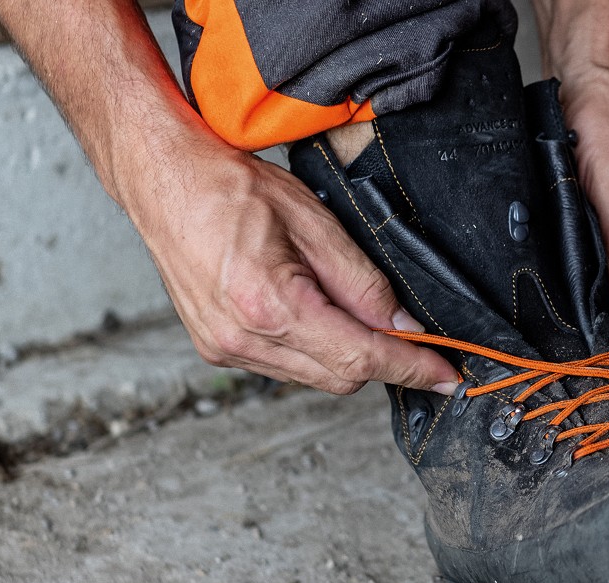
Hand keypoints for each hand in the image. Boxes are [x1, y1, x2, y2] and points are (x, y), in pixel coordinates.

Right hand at [122, 140, 459, 395]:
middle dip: (385, 362)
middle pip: (341, 378)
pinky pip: (286, 366)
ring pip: (314, 376)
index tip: (447, 377)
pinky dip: (314, 350)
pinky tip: (317, 315)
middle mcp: (242, 339)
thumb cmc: (228, 187)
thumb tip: (402, 325)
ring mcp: (225, 348)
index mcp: (269, 306)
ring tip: (356, 311)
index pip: (361, 358)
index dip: (412, 369)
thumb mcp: (314, 221)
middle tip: (414, 337)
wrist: (161, 179)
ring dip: (348, 356)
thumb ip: (363, 282)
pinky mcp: (217, 348)